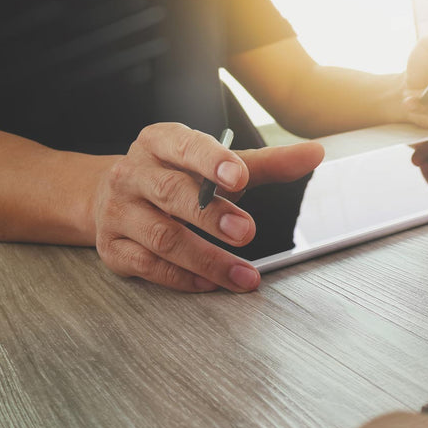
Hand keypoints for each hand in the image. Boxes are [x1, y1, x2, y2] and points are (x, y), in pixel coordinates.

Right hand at [93, 122, 324, 292]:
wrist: (112, 197)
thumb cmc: (177, 178)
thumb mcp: (217, 165)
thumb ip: (265, 164)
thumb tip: (314, 154)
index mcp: (159, 143)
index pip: (183, 146)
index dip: (211, 161)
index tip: (240, 178)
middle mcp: (132, 174)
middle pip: (171, 193)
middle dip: (210, 215)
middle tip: (247, 232)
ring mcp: (119, 212)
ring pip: (162, 237)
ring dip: (207, 259)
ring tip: (244, 276)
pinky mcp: (112, 248)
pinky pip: (149, 266)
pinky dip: (182, 278)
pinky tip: (210, 284)